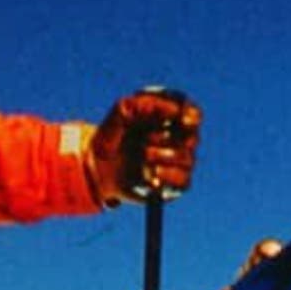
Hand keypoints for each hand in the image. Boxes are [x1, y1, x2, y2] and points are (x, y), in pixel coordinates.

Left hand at [86, 87, 201, 202]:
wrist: (98, 168)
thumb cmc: (110, 137)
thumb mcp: (118, 116)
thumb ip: (137, 106)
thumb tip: (166, 108)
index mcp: (167, 118)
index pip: (192, 113)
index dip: (192, 115)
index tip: (183, 120)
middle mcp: (177, 139)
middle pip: (192, 136)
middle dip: (168, 137)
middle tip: (146, 139)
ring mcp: (176, 162)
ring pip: (187, 158)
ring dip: (164, 156)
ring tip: (144, 156)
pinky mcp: (173, 183)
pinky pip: (184, 181)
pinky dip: (170, 176)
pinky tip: (154, 174)